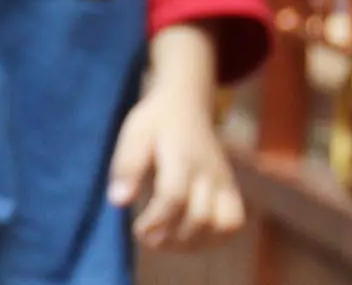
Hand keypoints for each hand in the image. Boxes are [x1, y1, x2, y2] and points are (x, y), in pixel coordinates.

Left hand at [108, 85, 243, 250]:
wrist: (186, 107)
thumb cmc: (154, 123)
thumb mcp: (133, 135)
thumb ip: (126, 167)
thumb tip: (117, 202)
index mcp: (182, 156)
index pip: (174, 196)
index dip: (156, 220)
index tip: (137, 230)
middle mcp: (209, 172)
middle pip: (200, 216)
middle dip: (173, 237)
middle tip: (147, 239)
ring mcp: (224, 182)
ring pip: (223, 225)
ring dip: (194, 243)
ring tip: (165, 243)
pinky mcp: (231, 190)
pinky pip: (233, 223)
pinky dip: (214, 238)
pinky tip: (187, 238)